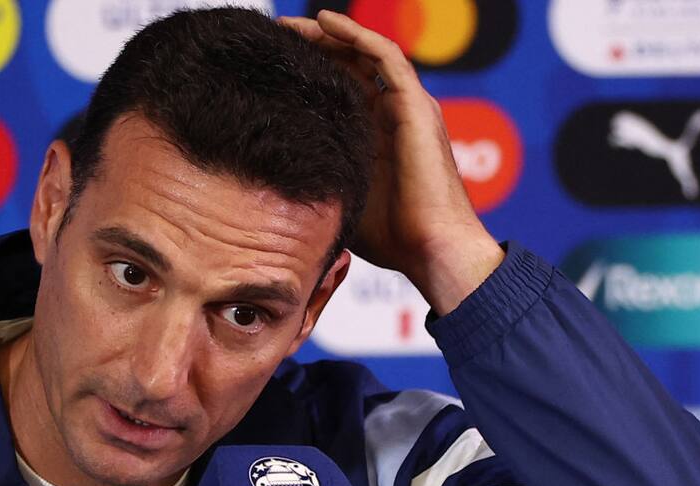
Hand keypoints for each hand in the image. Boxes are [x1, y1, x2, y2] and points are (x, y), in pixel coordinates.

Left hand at [279, 10, 504, 313]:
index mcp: (376, 136)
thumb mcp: (341, 199)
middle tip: (274, 37)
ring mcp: (406, 107)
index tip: (269, 67)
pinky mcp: (415, 105)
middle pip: (350, 65)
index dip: (307, 74)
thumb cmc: (392, 239)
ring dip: (329, 35)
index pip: (339, 89)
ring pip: (365, 53)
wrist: (430, 249)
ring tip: (292, 25)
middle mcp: (392, 115)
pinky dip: (356, 35)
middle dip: (313, 48)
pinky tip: (325, 22)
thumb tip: (270, 182)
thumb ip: (318, 181)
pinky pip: (384, 56)